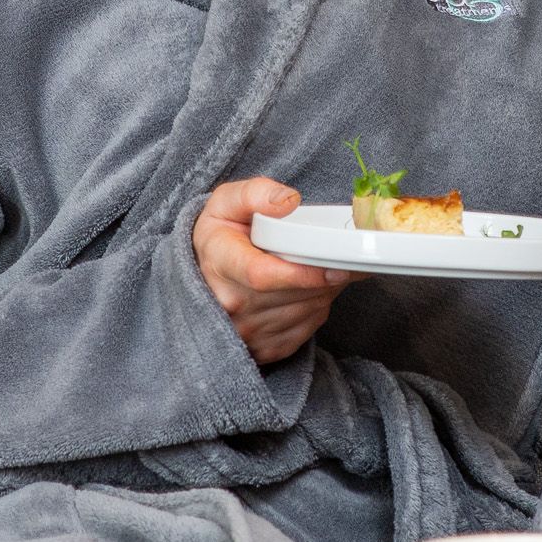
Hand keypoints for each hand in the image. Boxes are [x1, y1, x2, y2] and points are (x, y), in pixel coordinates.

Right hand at [192, 178, 351, 363]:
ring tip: (320, 267)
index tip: (335, 267)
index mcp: (220, 263)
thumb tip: (289, 200)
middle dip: (324, 277)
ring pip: (306, 311)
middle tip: (338, 255)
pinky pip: (307, 328)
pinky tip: (311, 288)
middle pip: (293, 294)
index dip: (303, 274)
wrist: (204, 274)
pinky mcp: (265, 348)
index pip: (263, 276)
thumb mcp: (227, 202)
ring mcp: (247, 331)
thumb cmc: (222, 235)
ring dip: (325, 290)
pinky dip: (318, 307)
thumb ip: (255, 193)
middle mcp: (230, 305)